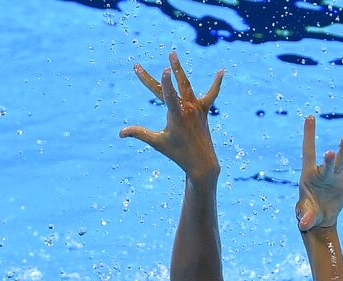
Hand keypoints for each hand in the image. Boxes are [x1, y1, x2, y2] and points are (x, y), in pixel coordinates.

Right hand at [120, 52, 223, 180]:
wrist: (201, 163)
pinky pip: (211, 95)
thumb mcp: (157, 143)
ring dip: (179, 70)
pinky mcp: (204, 111)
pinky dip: (216, 83)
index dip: (166, 83)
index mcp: (176, 116)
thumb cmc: (177, 153)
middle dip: (167, 71)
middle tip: (158, 57)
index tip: (164, 69)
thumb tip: (120, 133)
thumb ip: (139, 134)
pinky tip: (221, 71)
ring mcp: (197, 108)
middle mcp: (188, 109)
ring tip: (172, 55)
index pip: (168, 96)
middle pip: (175, 85)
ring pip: (187, 85)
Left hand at [296, 116, 342, 231]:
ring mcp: (334, 173)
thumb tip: (303, 225)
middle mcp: (322, 171)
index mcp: (308, 176)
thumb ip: (305, 219)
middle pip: (326, 162)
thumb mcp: (307, 217)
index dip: (308, 135)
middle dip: (328, 159)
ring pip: (340, 160)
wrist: (322, 217)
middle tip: (329, 153)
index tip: (309, 117)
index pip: (308, 152)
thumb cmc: (310, 214)